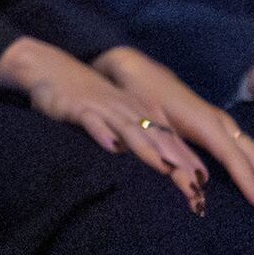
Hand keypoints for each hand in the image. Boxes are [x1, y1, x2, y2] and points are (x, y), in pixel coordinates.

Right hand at [0, 37, 207, 208]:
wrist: (48, 67)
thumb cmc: (86, 95)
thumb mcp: (117, 112)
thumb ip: (139, 133)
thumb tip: (163, 162)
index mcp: (138, 110)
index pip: (169, 138)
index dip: (187, 160)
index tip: (205, 185)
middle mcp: (126, 108)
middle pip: (156, 137)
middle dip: (176, 162)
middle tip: (195, 187)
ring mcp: (103, 107)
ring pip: (129, 129)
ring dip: (147, 149)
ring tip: (163, 168)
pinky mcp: (77, 107)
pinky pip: (92, 121)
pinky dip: (103, 133)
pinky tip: (111, 146)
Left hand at [99, 47, 253, 215]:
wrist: (136, 68)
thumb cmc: (139, 94)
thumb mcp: (147, 121)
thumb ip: (169, 148)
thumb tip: (199, 180)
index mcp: (206, 123)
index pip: (234, 158)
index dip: (249, 182)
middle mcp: (222, 123)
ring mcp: (226, 124)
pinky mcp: (223, 127)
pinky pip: (253, 151)